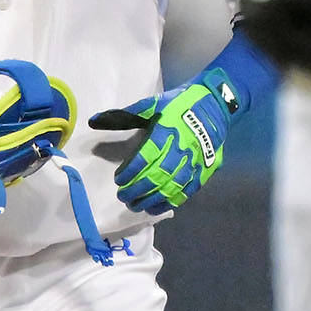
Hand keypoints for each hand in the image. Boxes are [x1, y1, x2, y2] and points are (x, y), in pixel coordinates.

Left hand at [88, 76, 238, 214]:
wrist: (216, 104)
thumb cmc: (181, 104)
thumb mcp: (152, 104)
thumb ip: (124, 115)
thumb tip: (94, 121)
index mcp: (167, 130)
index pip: (145, 158)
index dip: (130, 172)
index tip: (118, 179)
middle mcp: (182, 148)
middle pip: (156, 176)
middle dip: (136, 190)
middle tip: (122, 195)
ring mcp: (196, 161)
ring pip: (171, 187)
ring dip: (150, 199)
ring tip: (135, 204)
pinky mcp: (205, 171)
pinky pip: (186, 192)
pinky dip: (169, 202)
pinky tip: (155, 207)